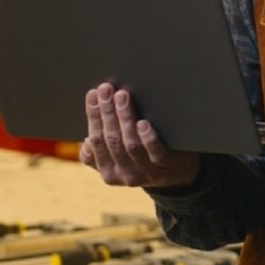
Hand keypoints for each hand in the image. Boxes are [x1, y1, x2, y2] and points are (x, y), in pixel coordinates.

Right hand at [79, 83, 200, 188]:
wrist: (177, 172)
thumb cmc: (142, 154)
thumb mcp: (119, 155)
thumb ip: (102, 146)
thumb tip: (86, 138)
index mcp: (108, 171)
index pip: (95, 141)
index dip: (93, 116)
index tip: (92, 94)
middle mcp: (125, 175)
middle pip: (111, 140)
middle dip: (106, 111)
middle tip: (106, 88)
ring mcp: (146, 172)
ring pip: (131, 144)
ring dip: (124, 117)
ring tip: (122, 95)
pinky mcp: (166, 167)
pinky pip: (156, 154)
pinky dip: (148, 138)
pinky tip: (143, 123)